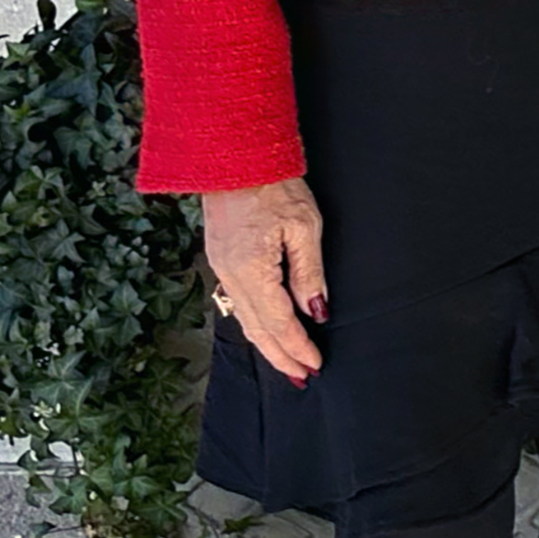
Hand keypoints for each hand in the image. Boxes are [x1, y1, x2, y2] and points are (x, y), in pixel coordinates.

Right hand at [201, 178, 327, 384]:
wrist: (233, 159)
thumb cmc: (276, 187)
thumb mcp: (305, 227)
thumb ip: (309, 273)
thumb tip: (317, 311)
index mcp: (251, 269)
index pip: (279, 321)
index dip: (297, 346)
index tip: (315, 365)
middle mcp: (230, 274)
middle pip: (257, 328)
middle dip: (280, 356)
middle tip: (302, 378)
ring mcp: (221, 268)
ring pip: (244, 318)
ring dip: (267, 344)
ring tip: (288, 365)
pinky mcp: (221, 260)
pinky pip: (237, 303)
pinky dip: (254, 324)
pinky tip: (266, 333)